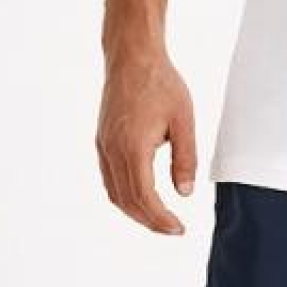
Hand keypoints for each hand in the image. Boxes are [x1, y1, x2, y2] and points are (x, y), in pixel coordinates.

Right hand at [96, 47, 197, 234]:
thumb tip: (184, 193)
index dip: (160, 218)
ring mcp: (104, 145)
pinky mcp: (102, 140)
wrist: (132, 57)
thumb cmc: (161, 83)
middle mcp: (113, 150)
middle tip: (172, 228)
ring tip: (159, 218)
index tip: (178, 228)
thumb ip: (185, 159)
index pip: (144, 197)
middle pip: (127, 200)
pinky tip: (141, 196)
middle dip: (149, 220)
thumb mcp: (184, 121)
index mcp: (133, 147)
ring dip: (135, 211)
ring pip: (114, 192)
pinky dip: (124, 194)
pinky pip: (109, 177)